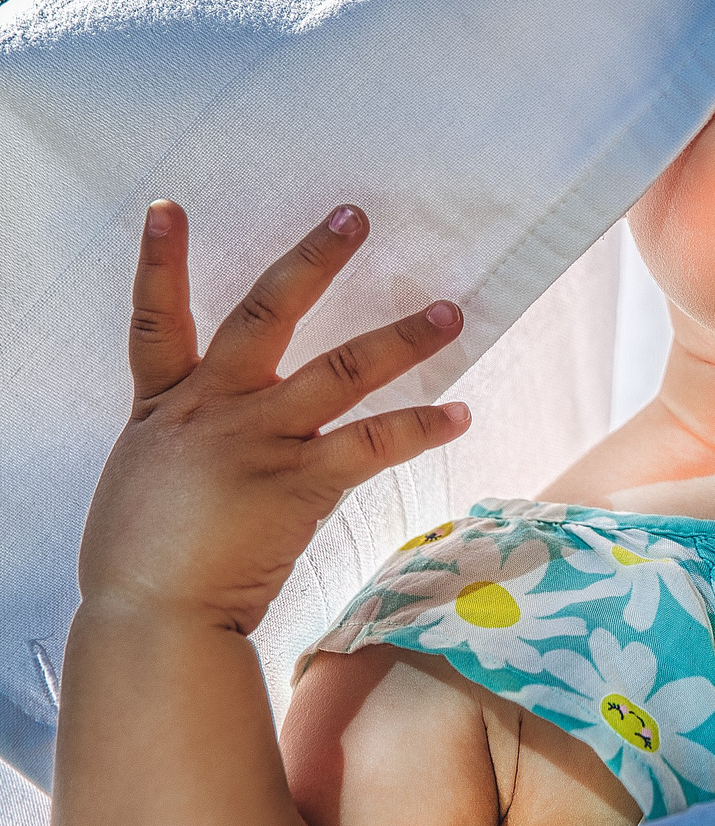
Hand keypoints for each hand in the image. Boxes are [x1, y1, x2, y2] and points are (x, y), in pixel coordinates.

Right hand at [79, 200, 471, 635]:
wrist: (150, 618)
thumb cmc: (144, 559)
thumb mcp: (145, 479)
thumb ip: (183, 444)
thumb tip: (211, 443)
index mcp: (167, 405)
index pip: (156, 318)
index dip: (161, 260)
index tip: (170, 208)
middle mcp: (215, 408)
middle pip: (266, 313)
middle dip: (313, 261)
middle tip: (355, 216)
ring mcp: (259, 440)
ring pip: (341, 370)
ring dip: (401, 339)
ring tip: (450, 313)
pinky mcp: (298, 481)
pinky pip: (373, 443)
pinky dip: (421, 428)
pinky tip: (460, 416)